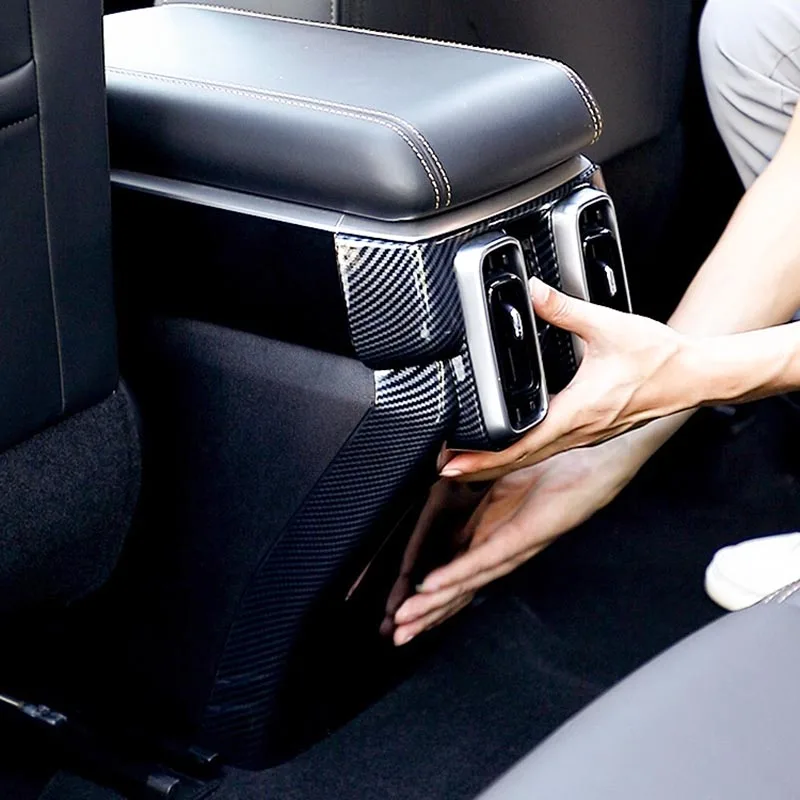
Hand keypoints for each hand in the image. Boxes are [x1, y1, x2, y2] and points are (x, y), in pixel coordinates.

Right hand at [393, 441, 633, 644]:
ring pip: (468, 582)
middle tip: (396, 634)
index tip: (400, 604)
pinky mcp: (526, 535)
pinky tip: (432, 585)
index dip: (427, 590)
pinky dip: (457, 573)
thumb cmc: (557, 468)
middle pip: (459, 587)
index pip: (455, 571)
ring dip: (434, 602)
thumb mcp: (502, 475)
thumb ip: (471, 484)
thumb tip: (442, 483)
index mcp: (495, 535)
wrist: (596, 458)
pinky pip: (485, 558)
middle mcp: (503, 548)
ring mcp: (515, 545)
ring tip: (406, 620)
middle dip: (425, 611)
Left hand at [441, 279, 695, 481]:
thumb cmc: (659, 358)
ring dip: (499, 463)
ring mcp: (586, 435)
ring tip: (468, 463)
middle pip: (519, 461)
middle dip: (479, 468)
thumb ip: (564, 309)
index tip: (454, 465)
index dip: (483, 458)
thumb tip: (533, 292)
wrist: (694, 376)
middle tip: (445, 469)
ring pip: (533, 458)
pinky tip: (512, 445)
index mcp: (578, 412)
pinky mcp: (592, 431)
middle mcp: (579, 432)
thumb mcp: (607, 326)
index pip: (520, 445)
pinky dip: (522, 453)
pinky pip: (549, 449)